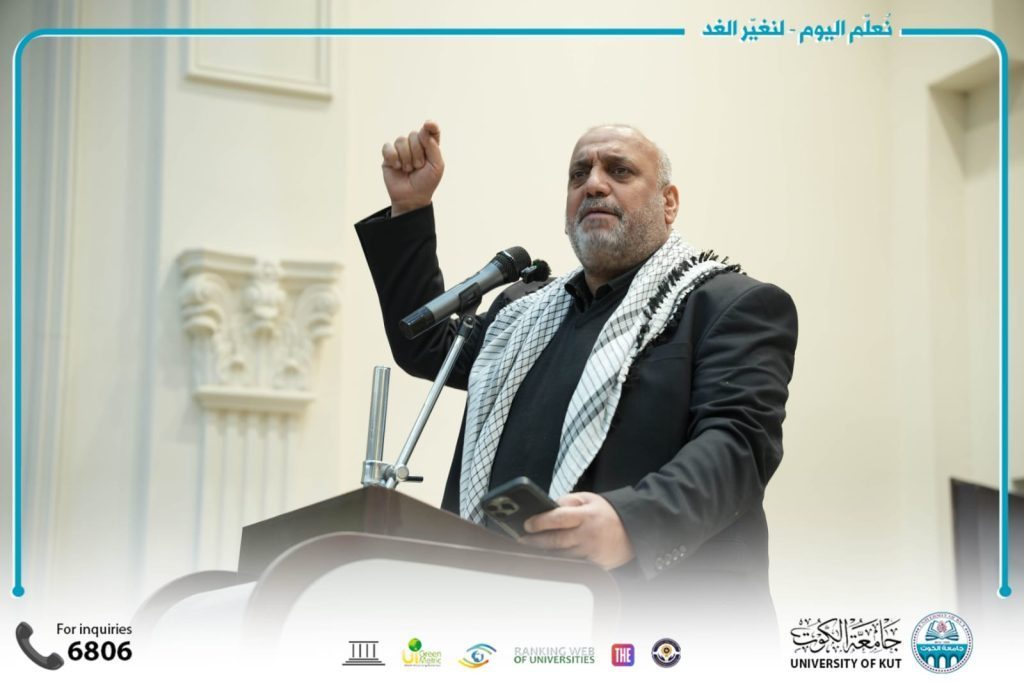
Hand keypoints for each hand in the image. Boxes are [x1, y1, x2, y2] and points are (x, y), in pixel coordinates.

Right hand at [381, 120, 443, 216]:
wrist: (411, 198)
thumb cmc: (426, 182)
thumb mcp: (437, 166)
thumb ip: (433, 147)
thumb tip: (423, 131)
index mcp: (429, 146)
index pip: (431, 130)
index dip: (431, 126)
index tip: (429, 124)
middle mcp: (415, 145)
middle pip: (414, 135)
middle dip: (417, 153)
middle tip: (418, 167)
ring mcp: (401, 149)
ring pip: (401, 140)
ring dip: (406, 158)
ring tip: (408, 169)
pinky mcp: (388, 156)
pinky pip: (388, 147)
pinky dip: (393, 158)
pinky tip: (397, 167)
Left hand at [518, 492, 634, 569]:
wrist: (633, 532)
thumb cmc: (609, 514)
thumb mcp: (591, 499)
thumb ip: (569, 500)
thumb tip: (548, 506)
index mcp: (586, 515)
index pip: (558, 518)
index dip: (540, 522)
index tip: (527, 524)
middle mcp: (587, 534)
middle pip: (555, 539)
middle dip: (535, 540)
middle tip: (522, 539)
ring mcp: (590, 551)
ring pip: (561, 554)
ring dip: (545, 551)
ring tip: (533, 546)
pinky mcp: (593, 565)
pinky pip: (571, 563)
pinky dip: (559, 560)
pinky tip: (550, 556)